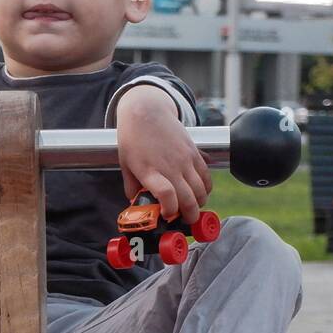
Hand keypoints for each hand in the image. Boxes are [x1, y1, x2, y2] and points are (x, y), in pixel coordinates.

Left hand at [116, 87, 211, 225]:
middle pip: (188, 198)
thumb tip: (136, 203)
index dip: (170, 210)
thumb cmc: (133, 139)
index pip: (166, 195)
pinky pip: (206, 176)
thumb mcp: (126, 165)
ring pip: (201, 190)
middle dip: (190, 215)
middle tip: (186, 221)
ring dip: (199, 203)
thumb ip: (132, 187)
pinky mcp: (194, 152)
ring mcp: (184, 159)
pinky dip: (206, 188)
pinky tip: (200, 192)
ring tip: (192, 207)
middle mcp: (170, 166)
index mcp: (150, 171)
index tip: (167, 216)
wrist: (146, 111)